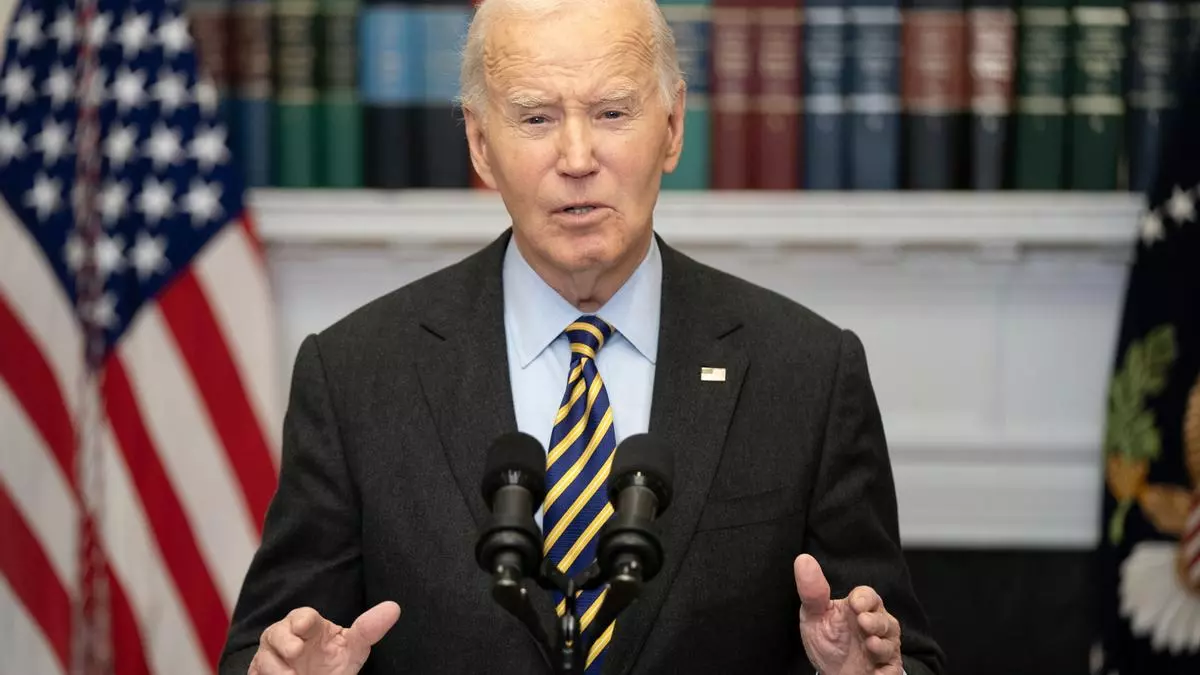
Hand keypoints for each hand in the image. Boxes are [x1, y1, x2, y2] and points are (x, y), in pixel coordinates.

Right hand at [248, 601, 401, 674]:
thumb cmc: (331, 661)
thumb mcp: (352, 648)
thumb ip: (368, 630)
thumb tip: (394, 608)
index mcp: (308, 626)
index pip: (302, 616)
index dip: (303, 621)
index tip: (305, 627)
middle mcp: (284, 638)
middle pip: (275, 633)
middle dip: (283, 641)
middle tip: (297, 652)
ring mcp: (268, 659)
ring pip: (263, 660)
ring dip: (277, 669)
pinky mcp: (258, 674)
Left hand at [794, 554, 901, 674]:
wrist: (832, 672)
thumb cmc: (828, 639)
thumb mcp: (814, 615)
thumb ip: (812, 591)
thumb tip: (803, 559)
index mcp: (859, 608)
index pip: (868, 596)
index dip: (864, 599)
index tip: (856, 604)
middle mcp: (876, 626)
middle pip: (884, 620)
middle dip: (875, 622)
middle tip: (863, 622)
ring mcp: (884, 648)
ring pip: (890, 644)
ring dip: (881, 645)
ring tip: (870, 645)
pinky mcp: (887, 670)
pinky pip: (892, 669)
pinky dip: (885, 671)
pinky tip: (875, 672)